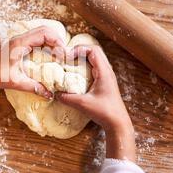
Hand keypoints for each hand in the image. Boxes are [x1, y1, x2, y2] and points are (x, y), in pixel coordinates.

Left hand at [0, 26, 65, 105]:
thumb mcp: (16, 82)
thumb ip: (34, 87)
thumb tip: (49, 94)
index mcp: (20, 44)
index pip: (44, 34)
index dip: (57, 42)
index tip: (63, 55)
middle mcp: (20, 38)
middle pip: (45, 30)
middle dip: (58, 40)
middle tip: (65, 54)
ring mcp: (19, 40)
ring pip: (41, 32)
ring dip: (53, 40)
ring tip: (60, 53)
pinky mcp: (19, 44)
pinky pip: (36, 38)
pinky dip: (46, 43)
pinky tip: (50, 54)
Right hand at [56, 45, 135, 160]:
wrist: (118, 123)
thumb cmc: (104, 112)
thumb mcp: (83, 104)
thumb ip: (67, 98)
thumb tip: (55, 93)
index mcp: (104, 72)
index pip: (93, 50)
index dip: (79, 49)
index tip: (67, 57)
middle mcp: (107, 71)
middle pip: (94, 51)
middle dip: (79, 51)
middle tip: (67, 58)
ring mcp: (106, 76)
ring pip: (94, 59)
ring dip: (82, 59)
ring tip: (70, 64)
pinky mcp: (104, 82)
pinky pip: (94, 68)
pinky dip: (84, 67)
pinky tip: (76, 76)